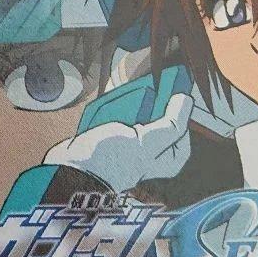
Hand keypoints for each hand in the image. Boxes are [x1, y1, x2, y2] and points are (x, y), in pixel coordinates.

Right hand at [43, 93, 193, 192]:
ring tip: (123, 94)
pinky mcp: (110, 138)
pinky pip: (117, 117)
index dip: (179, 110)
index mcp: (165, 159)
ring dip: (130, 103)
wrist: (70, 169)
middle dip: (152, 103)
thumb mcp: (146, 142)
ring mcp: (129, 145)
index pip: (181, 130)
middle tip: (146, 87)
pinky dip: (113, 108)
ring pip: (136, 116)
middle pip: (159, 120)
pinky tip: (108, 101)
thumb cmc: (110, 161)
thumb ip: (169, 124)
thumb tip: (186, 101)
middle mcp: (149, 152)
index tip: (172, 90)